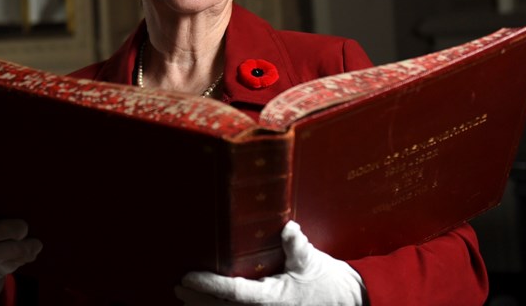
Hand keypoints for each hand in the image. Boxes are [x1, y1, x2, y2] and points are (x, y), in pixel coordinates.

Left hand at [175, 220, 364, 304]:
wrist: (347, 304)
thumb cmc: (327, 282)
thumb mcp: (311, 262)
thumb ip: (296, 247)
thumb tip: (289, 228)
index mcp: (272, 299)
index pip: (233, 292)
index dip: (208, 284)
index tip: (187, 276)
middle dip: (197, 300)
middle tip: (178, 286)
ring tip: (185, 299)